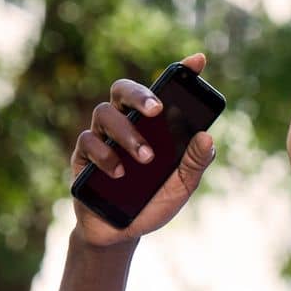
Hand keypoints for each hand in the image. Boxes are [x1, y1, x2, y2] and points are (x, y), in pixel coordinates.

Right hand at [70, 53, 216, 247]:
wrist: (121, 230)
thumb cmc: (154, 201)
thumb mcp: (182, 185)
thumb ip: (196, 162)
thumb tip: (208, 136)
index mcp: (153, 126)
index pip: (164, 91)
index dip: (180, 72)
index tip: (198, 61)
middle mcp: (126, 123)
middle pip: (123, 90)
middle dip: (140, 94)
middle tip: (157, 109)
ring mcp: (102, 137)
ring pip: (105, 113)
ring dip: (128, 134)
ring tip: (146, 158)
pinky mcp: (82, 156)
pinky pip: (88, 143)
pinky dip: (107, 156)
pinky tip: (121, 173)